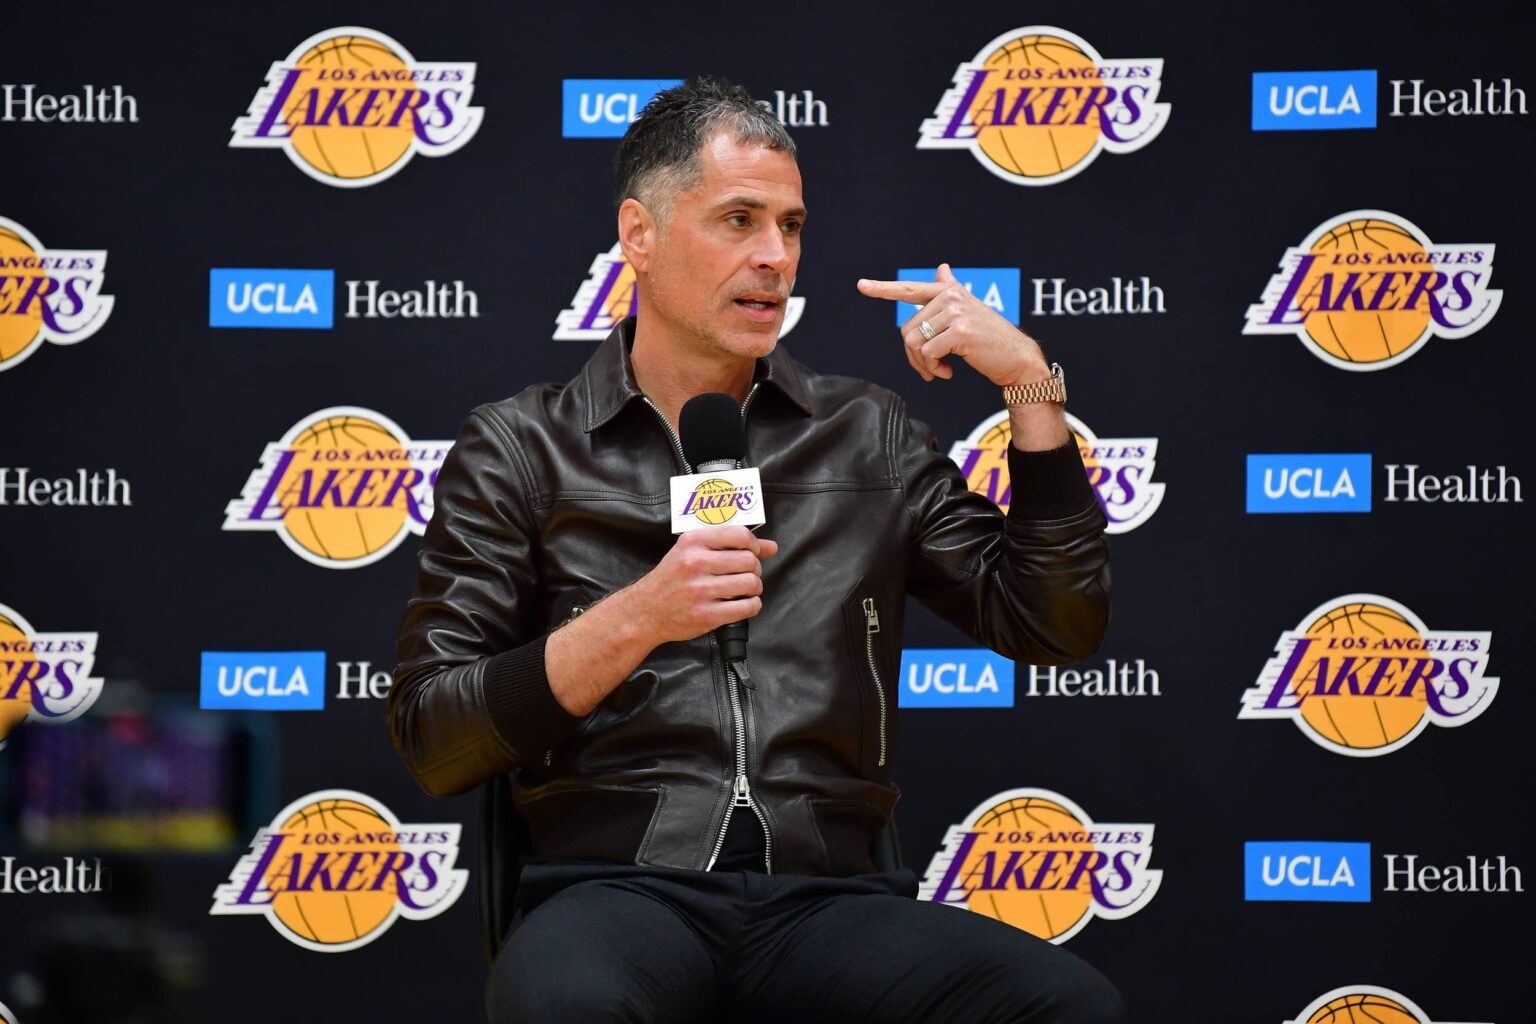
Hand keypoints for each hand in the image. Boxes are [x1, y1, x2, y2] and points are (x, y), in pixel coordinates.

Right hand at [630, 525, 778, 644]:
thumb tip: (771, 546)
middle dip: (755, 568)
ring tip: (745, 590)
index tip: (753, 552)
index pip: (739, 535)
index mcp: (693, 542)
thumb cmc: (671, 579)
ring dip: (755, 588)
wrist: (645, 610)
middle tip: (747, 574)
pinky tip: (744, 604)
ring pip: (751, 583)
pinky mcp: (706, 615)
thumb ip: (730, 545)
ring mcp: (700, 590)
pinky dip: (752, 606)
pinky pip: (746, 607)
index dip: (754, 545)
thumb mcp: (692, 552)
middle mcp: (696, 563)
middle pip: (749, 560)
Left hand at [857, 264, 1051, 385]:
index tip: (862, 285)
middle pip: (907, 329)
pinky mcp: (959, 330)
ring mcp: (955, 311)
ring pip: (914, 342)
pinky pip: (928, 353)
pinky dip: (934, 368)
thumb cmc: (989, 338)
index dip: (884, 289)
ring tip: (940, 370)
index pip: (910, 289)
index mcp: (949, 291)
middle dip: (914, 356)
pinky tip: (949, 372)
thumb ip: (950, 290)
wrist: (1015, 357)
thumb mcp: (968, 311)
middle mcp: (950, 296)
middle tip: (932, 368)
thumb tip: (941, 268)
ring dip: (923, 364)